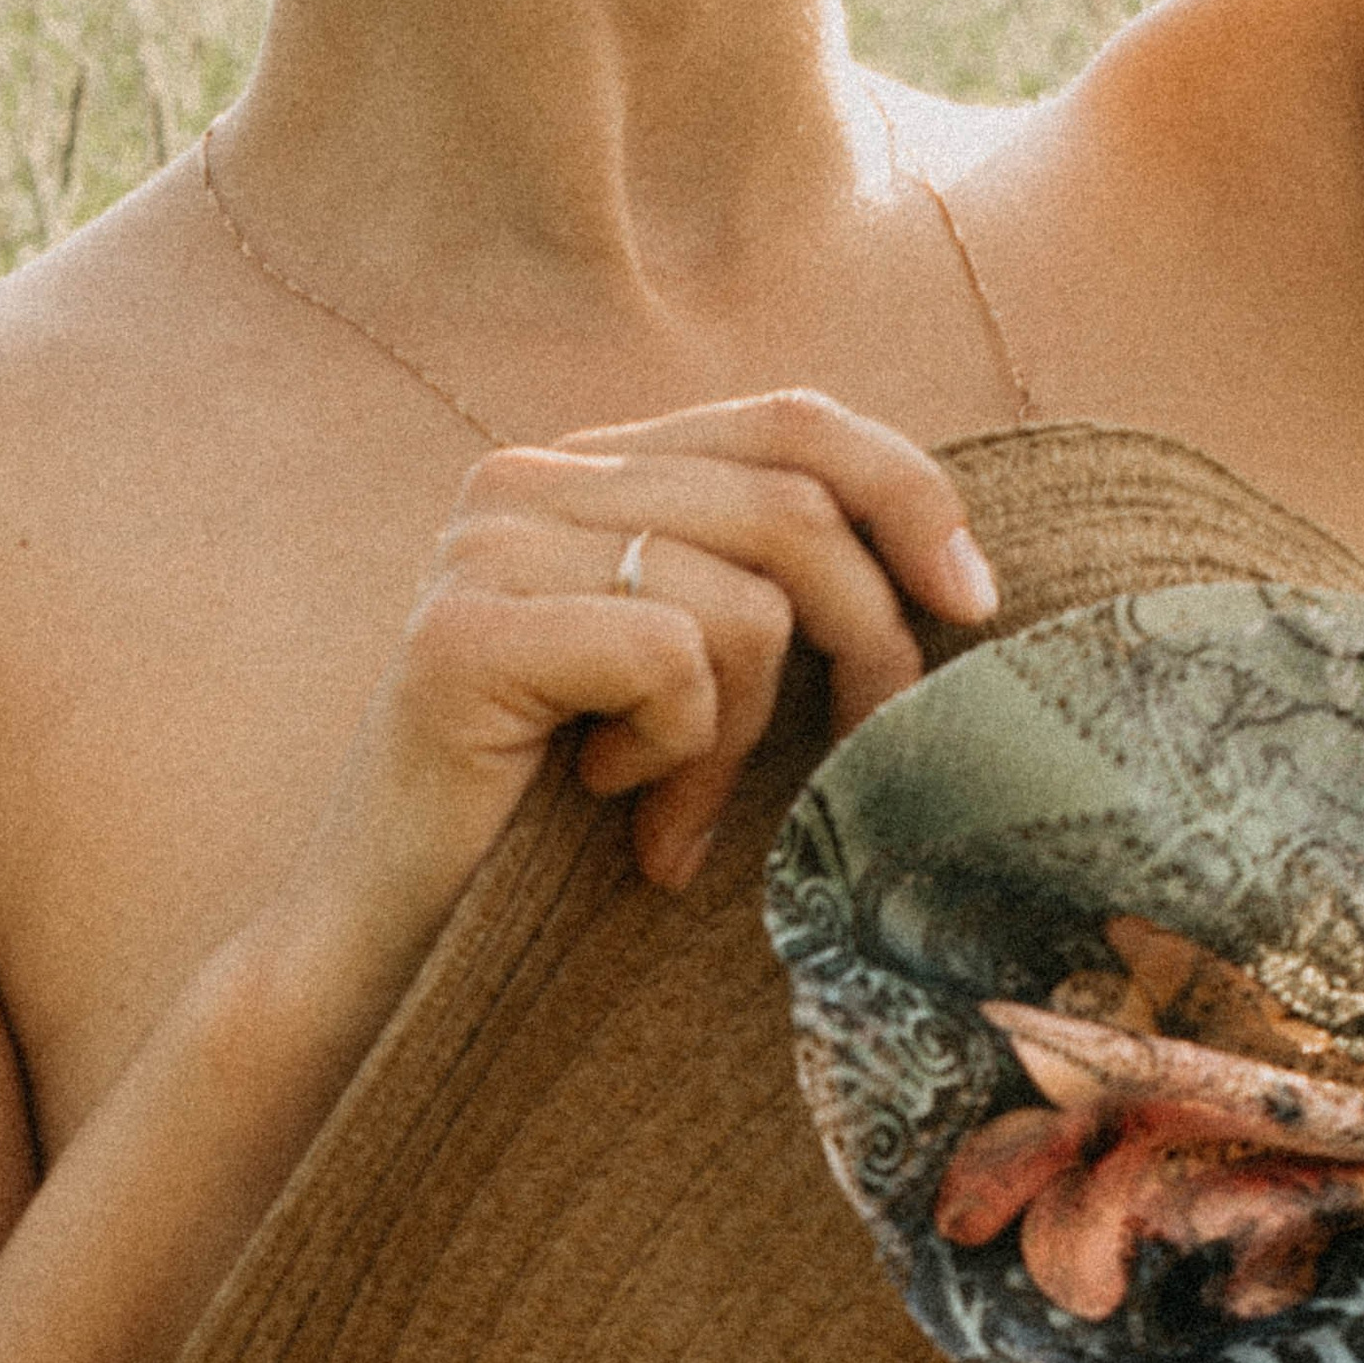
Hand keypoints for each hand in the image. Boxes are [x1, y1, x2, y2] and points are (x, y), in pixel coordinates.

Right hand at [282, 391, 1000, 1007]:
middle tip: (860, 759)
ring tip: (676, 815)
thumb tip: (953, 565)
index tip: (973, 602)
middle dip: (866, 642)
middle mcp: (527, 476)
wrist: (390, 941)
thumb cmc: (553, 831)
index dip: (908, 492)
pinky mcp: (467, 632)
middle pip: (793, 505)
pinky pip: (674, 658)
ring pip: (746, 599)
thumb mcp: (686, 688)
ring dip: (742, 739)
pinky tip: (612, 805)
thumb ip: (767, 592)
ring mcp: (487, 544)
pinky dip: (678, 755)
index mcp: (586, 468)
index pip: (791, 421)